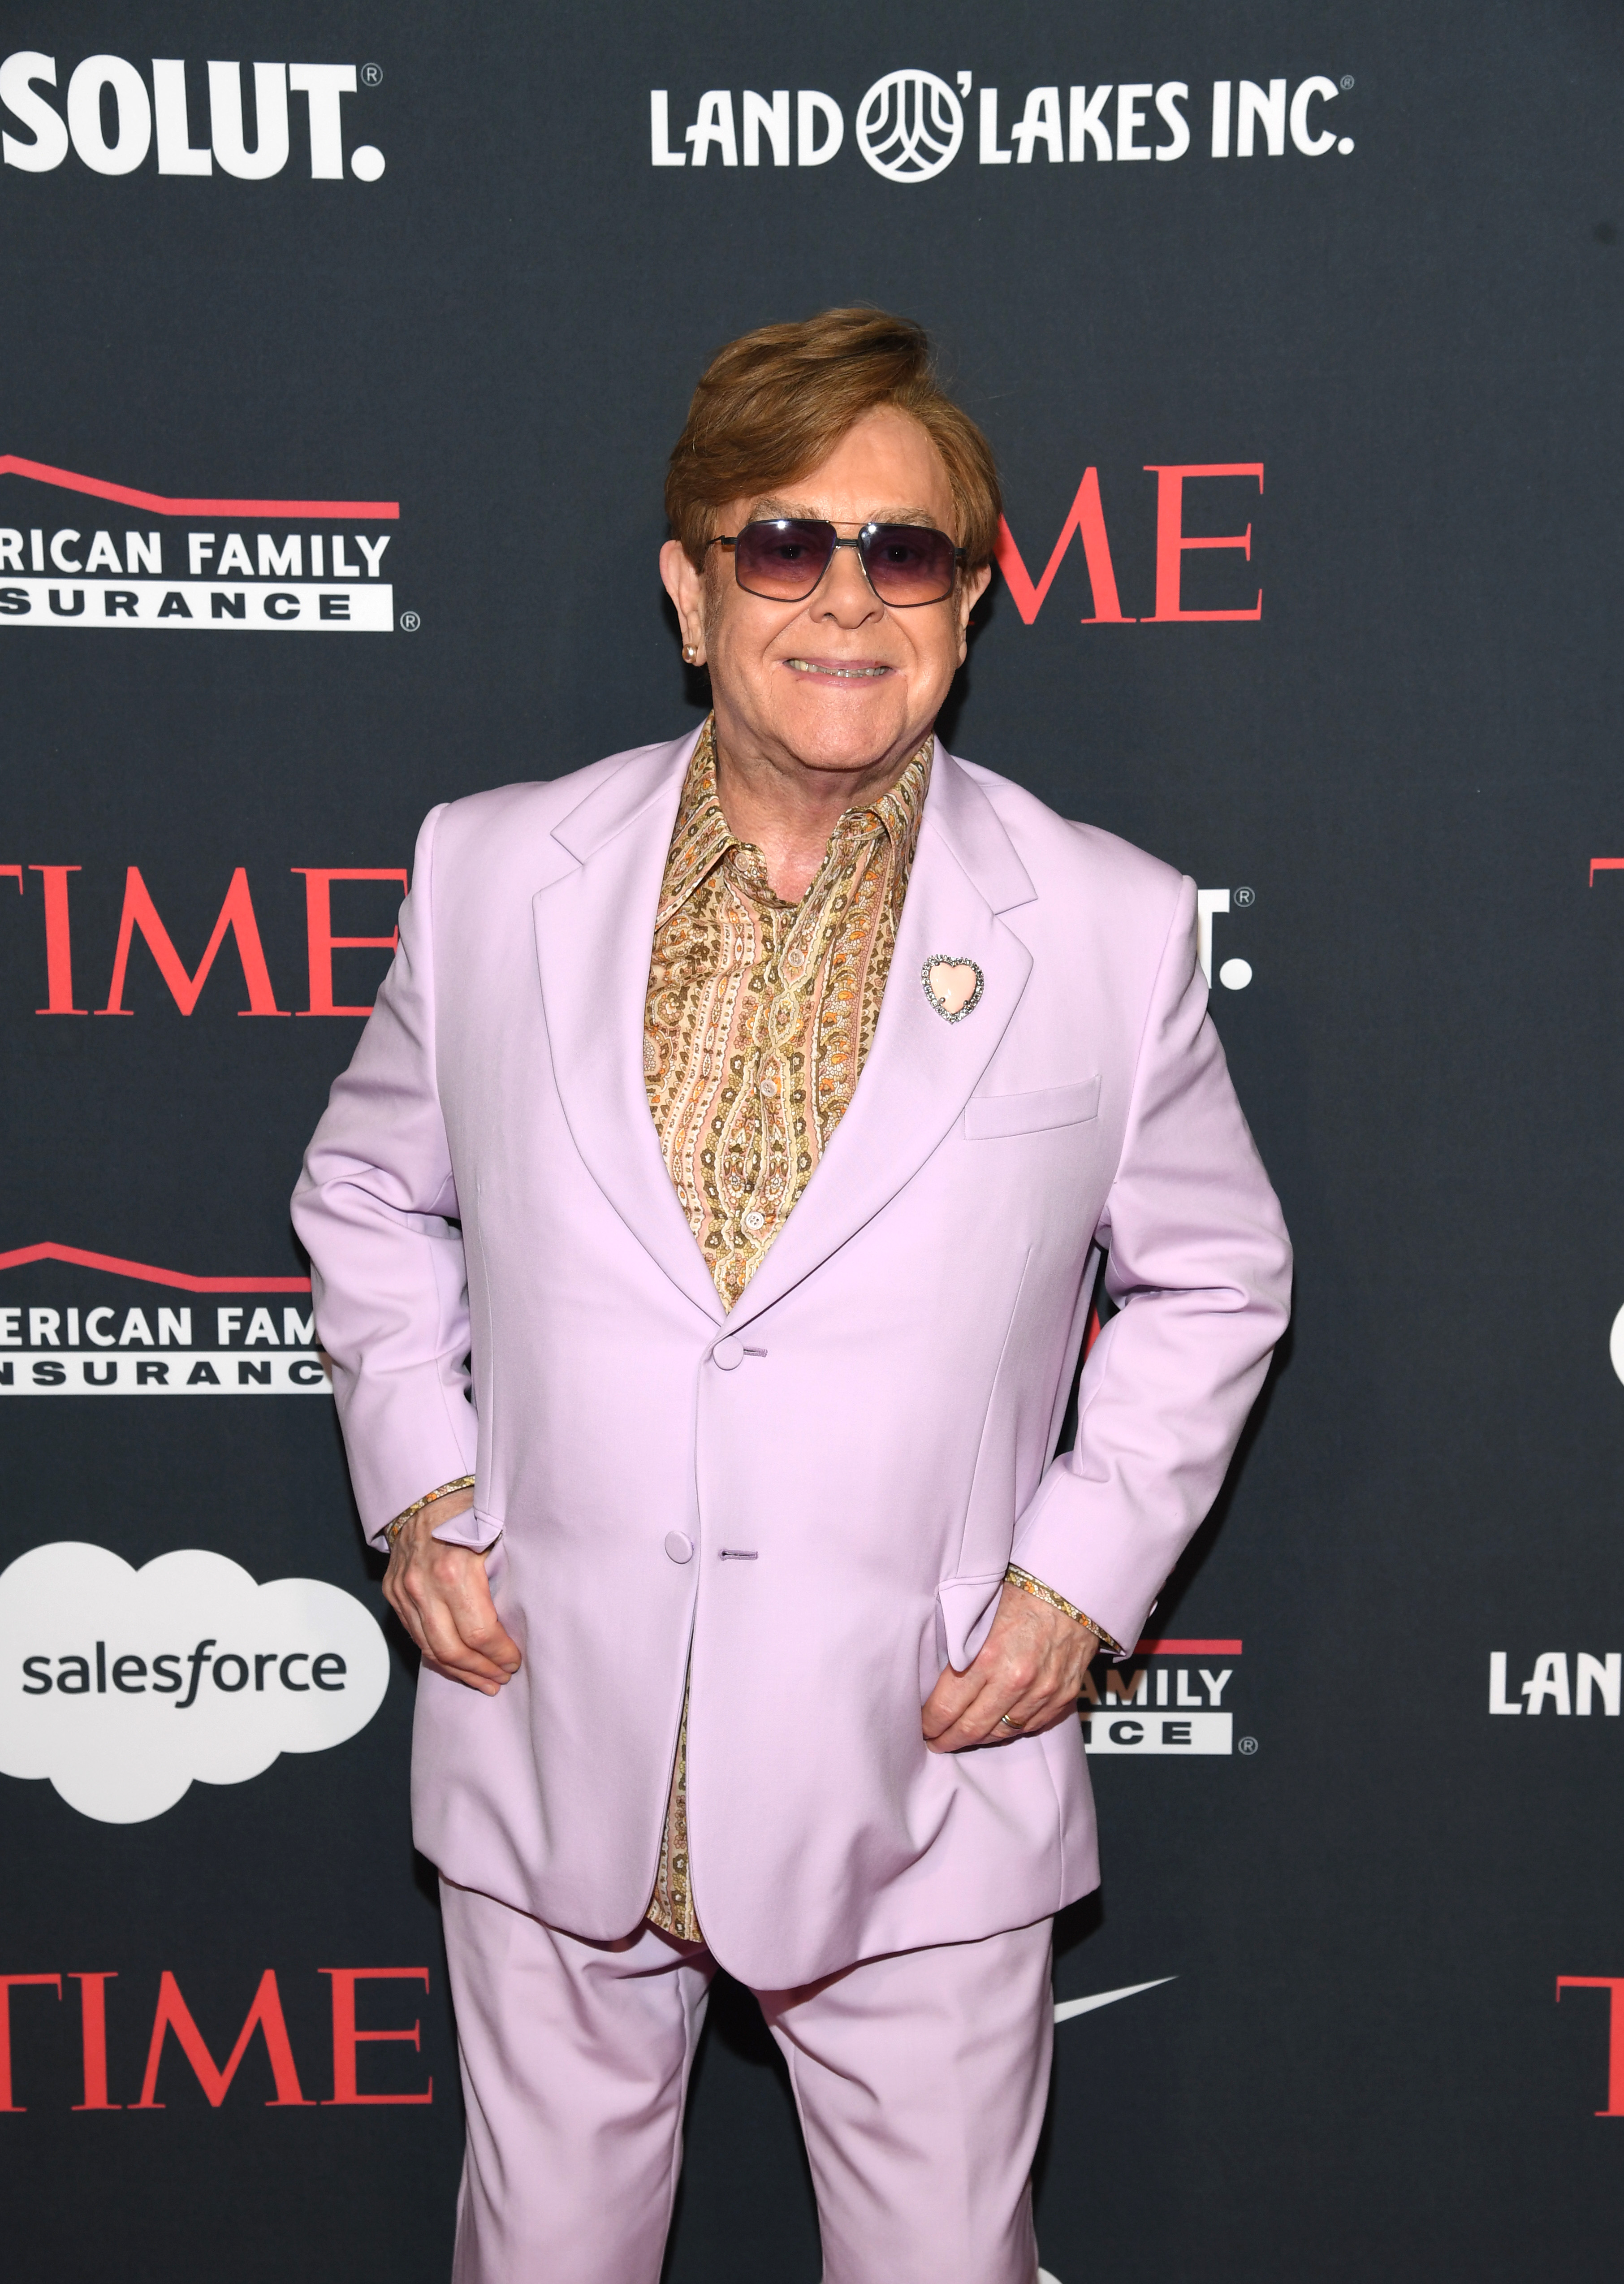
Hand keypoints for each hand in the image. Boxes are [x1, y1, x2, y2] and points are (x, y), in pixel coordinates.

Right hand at [383, 1492, 521, 1696]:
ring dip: (460, 1671)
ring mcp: (404, 1591)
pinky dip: (437, 1655)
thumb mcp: (496, 1535)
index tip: (516, 1660)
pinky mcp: (393, 1593)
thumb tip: (531, 1614)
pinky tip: (457, 1665)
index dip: (500, 1652)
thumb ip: (507, 1572)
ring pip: (430, 1649)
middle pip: (452, 1649)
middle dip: (481, 1670)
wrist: (425, 1494)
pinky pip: (415, 1635)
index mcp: (454, 1570)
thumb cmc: (468, 1511)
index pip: (479, 1632)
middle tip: (502, 1678)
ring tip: (484, 1682)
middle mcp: (423, 1584)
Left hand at [922, 1580, 1097, 1751]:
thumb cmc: (1022, 1594)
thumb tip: (936, 1679)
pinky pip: (1030, 1727)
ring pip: (1001, 1733)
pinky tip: (996, 1728)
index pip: (946, 1706)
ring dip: (978, 1739)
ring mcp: (1041, 1693)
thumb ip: (961, 1649)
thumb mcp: (980, 1615)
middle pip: (971, 1728)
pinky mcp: (1062, 1698)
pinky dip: (1010, 1730)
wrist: (1073, 1590)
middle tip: (934, 1743)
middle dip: (948, 1739)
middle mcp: (1014, 1680)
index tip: (921, 1727)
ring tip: (962, 1738)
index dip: (930, 1723)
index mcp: (987, 1656)